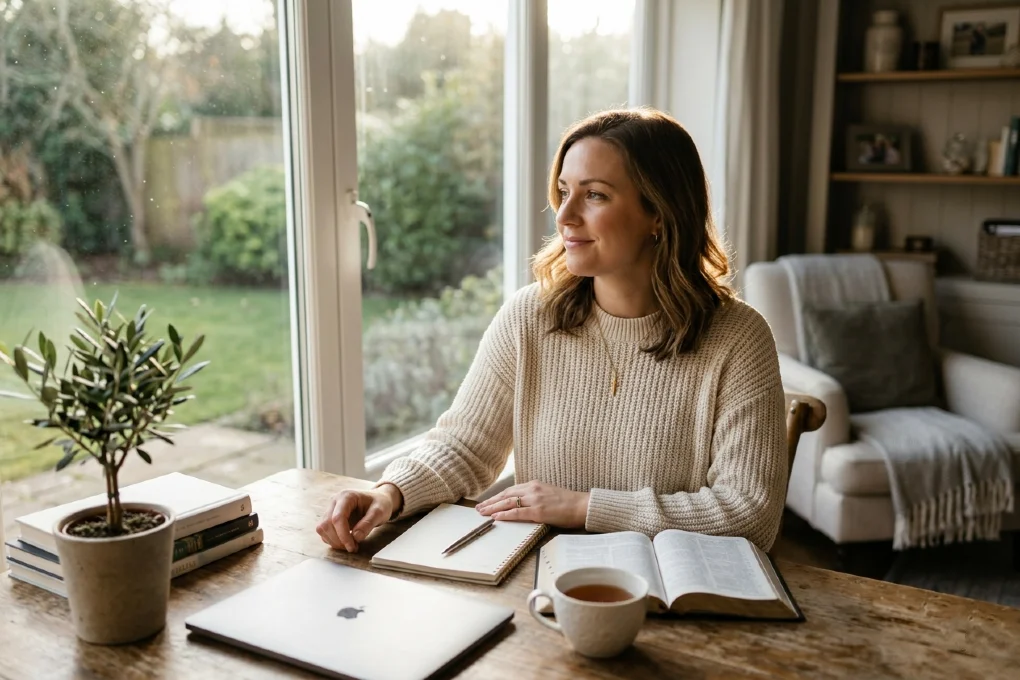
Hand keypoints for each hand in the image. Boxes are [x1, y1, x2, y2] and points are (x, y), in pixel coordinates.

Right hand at [316, 483, 402, 551]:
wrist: (378, 500)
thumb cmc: (379, 504)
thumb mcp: (379, 512)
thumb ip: (368, 523)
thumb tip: (356, 537)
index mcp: (346, 496)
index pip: (337, 517)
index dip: (343, 535)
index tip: (352, 547)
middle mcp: (335, 502)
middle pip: (326, 524)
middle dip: (338, 540)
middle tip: (353, 548)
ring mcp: (330, 509)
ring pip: (323, 529)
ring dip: (334, 541)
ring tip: (352, 545)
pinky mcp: (330, 518)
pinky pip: (325, 532)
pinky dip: (333, 541)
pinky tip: (347, 542)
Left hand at [474, 481, 588, 528]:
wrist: (581, 505)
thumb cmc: (567, 502)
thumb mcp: (547, 493)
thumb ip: (533, 496)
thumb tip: (520, 504)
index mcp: (534, 485)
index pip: (510, 490)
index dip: (496, 497)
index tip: (486, 502)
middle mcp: (532, 489)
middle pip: (505, 495)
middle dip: (490, 502)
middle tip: (478, 508)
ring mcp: (535, 500)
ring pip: (508, 503)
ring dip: (493, 508)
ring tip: (482, 513)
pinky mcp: (539, 511)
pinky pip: (517, 513)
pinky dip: (505, 515)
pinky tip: (496, 517)